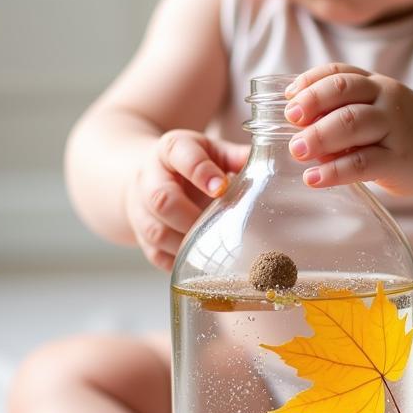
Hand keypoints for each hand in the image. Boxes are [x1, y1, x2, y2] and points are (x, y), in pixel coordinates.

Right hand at [125, 130, 248, 269]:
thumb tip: (272, 163)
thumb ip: (236, 156)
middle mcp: (149, 178)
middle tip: (218, 225)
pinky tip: (200, 262)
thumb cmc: (191, 162)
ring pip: (155, 231)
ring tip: (212, 247)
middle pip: (161, 199)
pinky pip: (155, 255)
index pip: (181, 155)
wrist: (148, 173)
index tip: (222, 187)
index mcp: (170, 150)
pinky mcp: (141, 235)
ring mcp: (140, 209)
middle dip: (190, 216)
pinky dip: (178, 262)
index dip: (200, 171)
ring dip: (185, 244)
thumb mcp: (212, 150)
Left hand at [283, 64, 412, 194]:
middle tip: (289, 122)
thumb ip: (341, 111)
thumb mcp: (375, 108)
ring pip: (353, 123)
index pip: (339, 72)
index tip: (288, 97)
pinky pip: (362, 163)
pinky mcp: (398, 161)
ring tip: (297, 150)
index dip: (310, 82)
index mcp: (375, 84)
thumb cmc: (398, 128)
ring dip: (319, 136)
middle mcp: (386, 99)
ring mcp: (394, 128)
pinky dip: (334, 171)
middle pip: (344, 92)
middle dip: (311, 105)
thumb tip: (294, 126)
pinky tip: (313, 179)